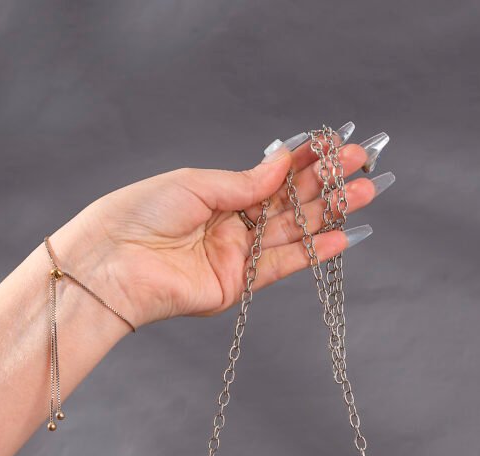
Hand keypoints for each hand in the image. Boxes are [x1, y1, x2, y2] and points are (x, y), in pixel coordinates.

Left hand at [62, 132, 390, 328]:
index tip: (338, 146)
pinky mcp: (238, 285)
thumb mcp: (196, 184)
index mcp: (218, 195)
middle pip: (290, 204)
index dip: (306, 162)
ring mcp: (237, 257)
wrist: (113, 264)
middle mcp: (231, 226)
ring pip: (294, 232)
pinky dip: (313, 252)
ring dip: (331, 215)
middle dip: (329, 185)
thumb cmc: (139, 216)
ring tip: (365, 195)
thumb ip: (245, 182)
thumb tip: (284, 163)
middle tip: (365, 168)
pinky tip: (343, 237)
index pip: (272, 177)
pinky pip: (283, 266)